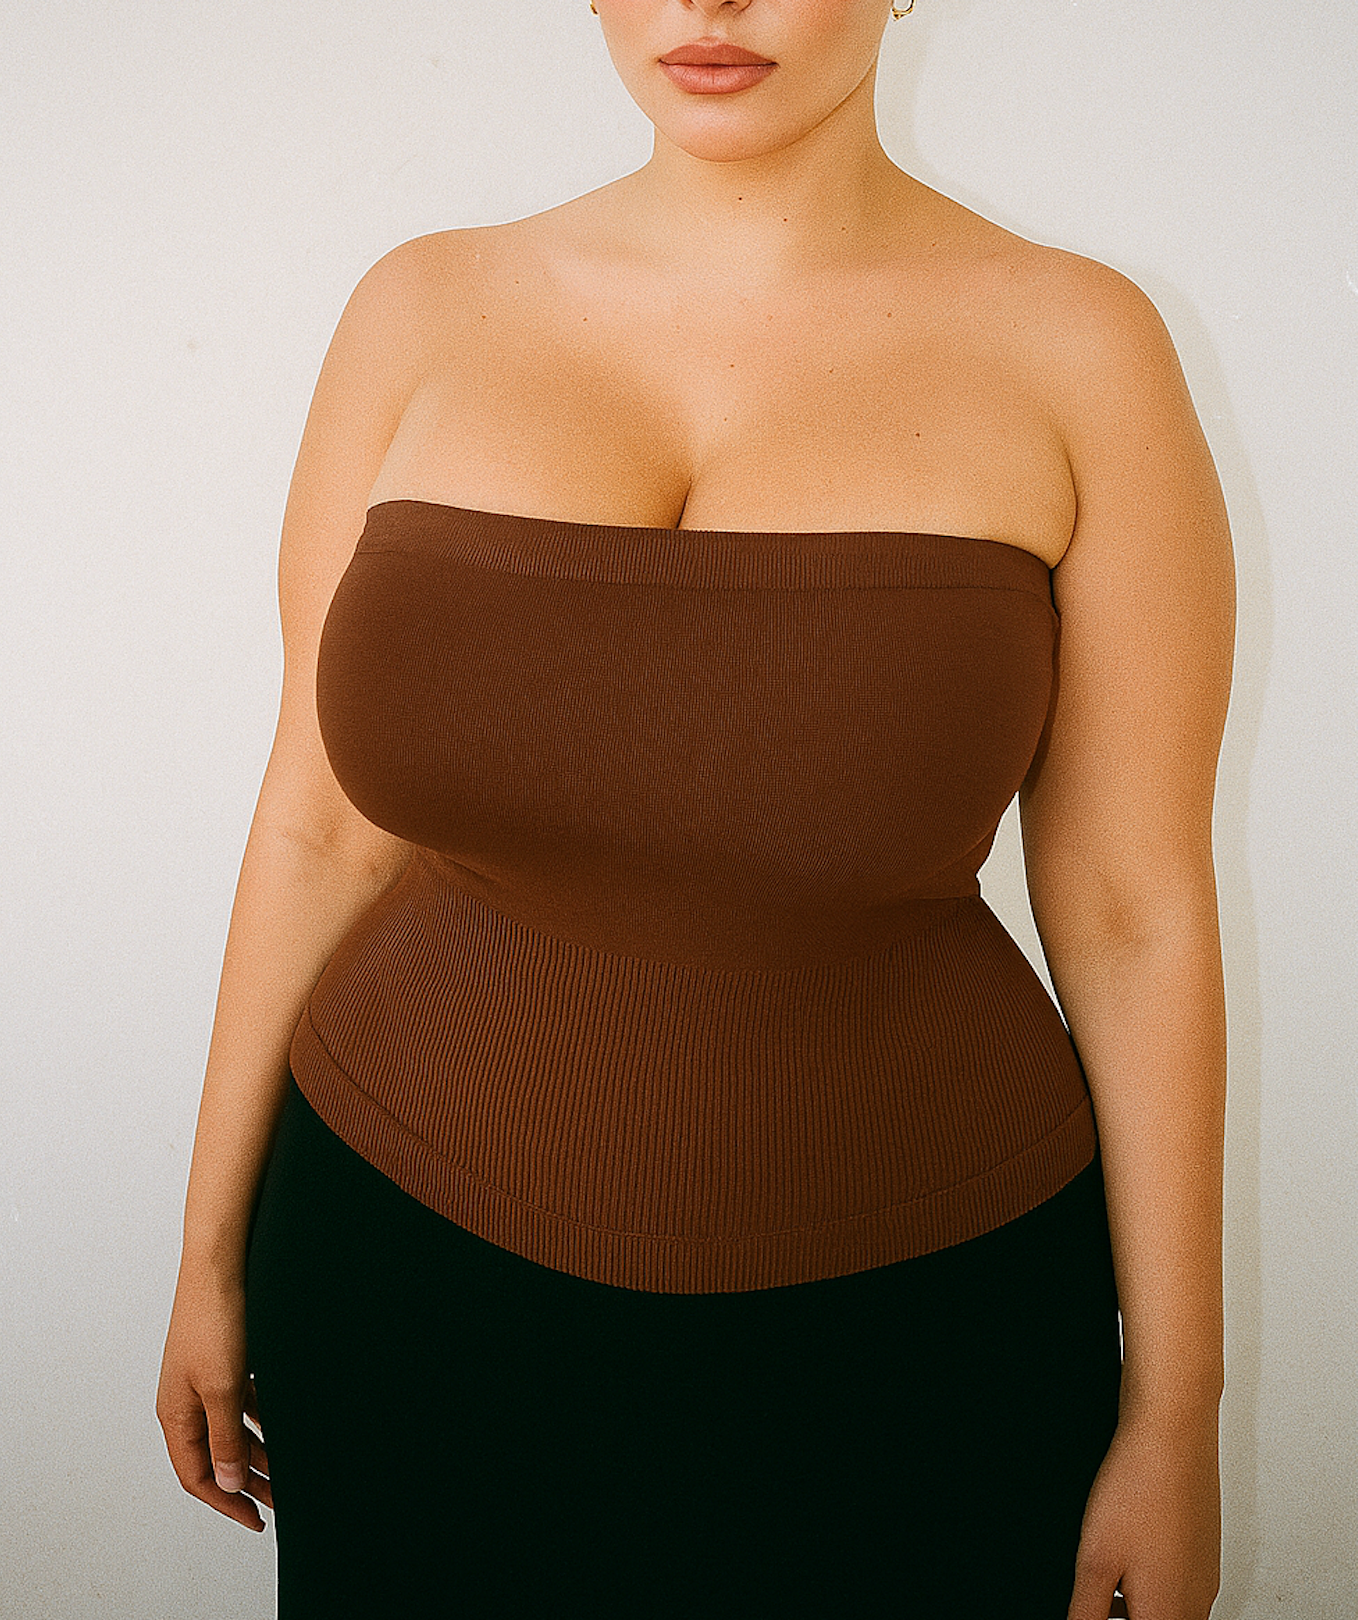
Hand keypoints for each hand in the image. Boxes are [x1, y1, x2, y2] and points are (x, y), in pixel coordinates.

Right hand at [156, 1273, 272, 1531]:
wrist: (220, 1261)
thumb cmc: (215, 1319)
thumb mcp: (223, 1387)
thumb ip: (225, 1438)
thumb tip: (227, 1483)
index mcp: (175, 1413)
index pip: (195, 1476)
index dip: (226, 1501)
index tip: (257, 1519)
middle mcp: (185, 1400)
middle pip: (215, 1456)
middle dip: (248, 1480)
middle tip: (282, 1499)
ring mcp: (203, 1379)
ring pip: (231, 1429)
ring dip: (258, 1450)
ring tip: (288, 1467)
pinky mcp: (223, 1359)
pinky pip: (241, 1402)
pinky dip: (261, 1418)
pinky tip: (282, 1424)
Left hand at [1068, 1409, 1220, 1619]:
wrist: (1172, 1431)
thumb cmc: (1139, 1486)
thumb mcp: (1094, 1561)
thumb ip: (1086, 1612)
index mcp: (1168, 1615)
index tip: (1091, 1609)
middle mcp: (1196, 1603)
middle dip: (1124, 1619)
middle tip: (1096, 1601)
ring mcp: (1204, 1576)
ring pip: (1170, 1611)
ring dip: (1136, 1608)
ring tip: (1103, 1585)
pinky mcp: (1204, 1552)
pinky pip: (1179, 1586)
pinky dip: (1151, 1585)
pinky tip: (1126, 1556)